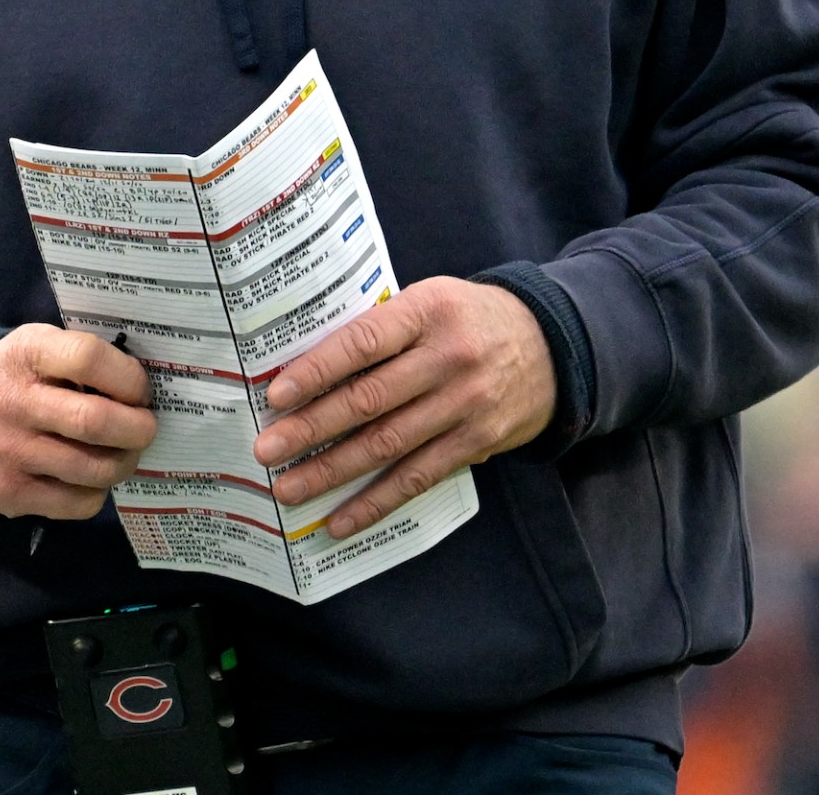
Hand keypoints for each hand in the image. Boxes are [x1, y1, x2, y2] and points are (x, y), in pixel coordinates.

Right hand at [0, 326, 157, 518]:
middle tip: (145, 428)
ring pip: (95, 469)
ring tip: (123, 452)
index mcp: (26, 353)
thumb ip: (86, 359)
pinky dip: (97, 491)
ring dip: (124, 462)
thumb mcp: (41, 347)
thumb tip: (144, 393)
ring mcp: (8, 452)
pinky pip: (79, 503)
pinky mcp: (9, 494)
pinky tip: (89, 475)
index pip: (88, 359)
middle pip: (96, 422)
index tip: (140, 391)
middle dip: (139, 429)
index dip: (128, 378)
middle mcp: (11, 403)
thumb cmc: (20, 377)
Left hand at [252, 277, 554, 537]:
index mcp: (428, 311)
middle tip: (267, 450)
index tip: (277, 395)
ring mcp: (464, 404)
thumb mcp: (431, 300)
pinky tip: (341, 518)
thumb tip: (308, 369)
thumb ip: (383, 327)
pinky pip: (418, 478)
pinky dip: (377, 502)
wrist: (551, 345)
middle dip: (311, 429)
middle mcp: (448, 358)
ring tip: (289, 488)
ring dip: (332, 471)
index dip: (318, 370)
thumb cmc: (469, 319)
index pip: (363, 342)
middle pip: (369, 399)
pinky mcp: (476, 442)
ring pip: (388, 444)